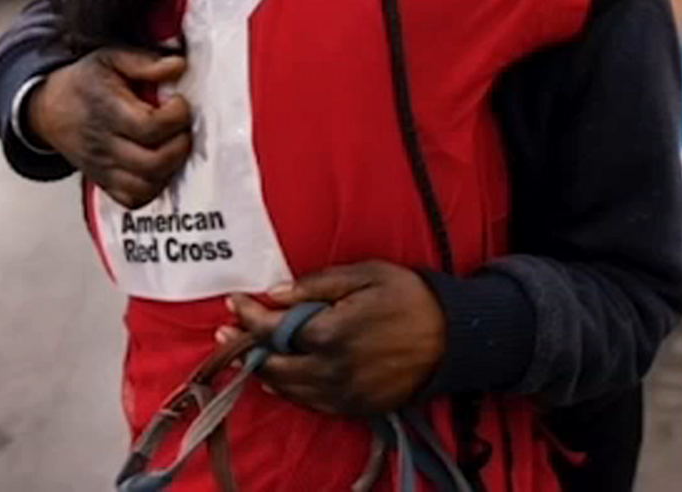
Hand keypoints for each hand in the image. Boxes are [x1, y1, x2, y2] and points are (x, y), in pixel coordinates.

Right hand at [27, 49, 191, 208]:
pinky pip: (134, 199)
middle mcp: (104, 145)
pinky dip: (154, 188)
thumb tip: (177, 66)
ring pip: (146, 186)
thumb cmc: (85, 84)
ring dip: (170, 168)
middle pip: (153, 162)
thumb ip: (145, 63)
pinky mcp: (104, 183)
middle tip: (182, 127)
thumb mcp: (111, 59)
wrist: (49, 109)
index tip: (178, 103)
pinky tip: (159, 166)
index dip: (176, 116)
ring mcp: (103, 168)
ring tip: (173, 145)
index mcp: (107, 111)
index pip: (150, 126)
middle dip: (180, 145)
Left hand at [224, 261, 446, 414]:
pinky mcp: (354, 407)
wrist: (453, 336)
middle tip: (227, 332)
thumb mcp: (365, 274)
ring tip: (249, 354)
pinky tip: (281, 378)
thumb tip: (275, 293)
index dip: (247, 315)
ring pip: (286, 390)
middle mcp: (329, 370)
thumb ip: (316, 285)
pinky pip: (309, 404)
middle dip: (245, 346)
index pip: (271, 329)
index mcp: (329, 333)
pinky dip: (289, 390)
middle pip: (270, 364)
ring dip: (264, 371)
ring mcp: (341, 393)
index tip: (235, 301)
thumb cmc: (410, 297)